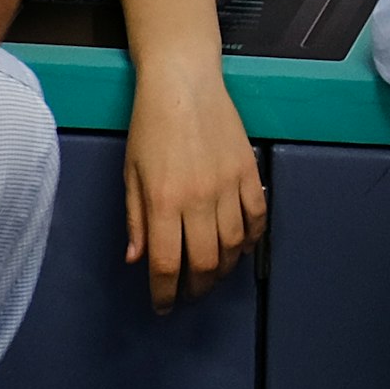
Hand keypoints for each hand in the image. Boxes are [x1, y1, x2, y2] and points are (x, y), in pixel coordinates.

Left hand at [122, 64, 263, 313]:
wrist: (184, 82)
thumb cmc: (150, 125)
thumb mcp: (131, 174)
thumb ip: (136, 219)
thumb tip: (137, 259)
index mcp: (164, 201)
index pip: (167, 264)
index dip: (165, 293)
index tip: (163, 305)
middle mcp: (199, 199)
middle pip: (205, 263)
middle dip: (196, 288)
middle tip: (189, 294)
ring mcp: (229, 185)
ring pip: (234, 245)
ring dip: (224, 268)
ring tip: (213, 273)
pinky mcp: (249, 171)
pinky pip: (258, 216)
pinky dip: (252, 238)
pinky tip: (241, 246)